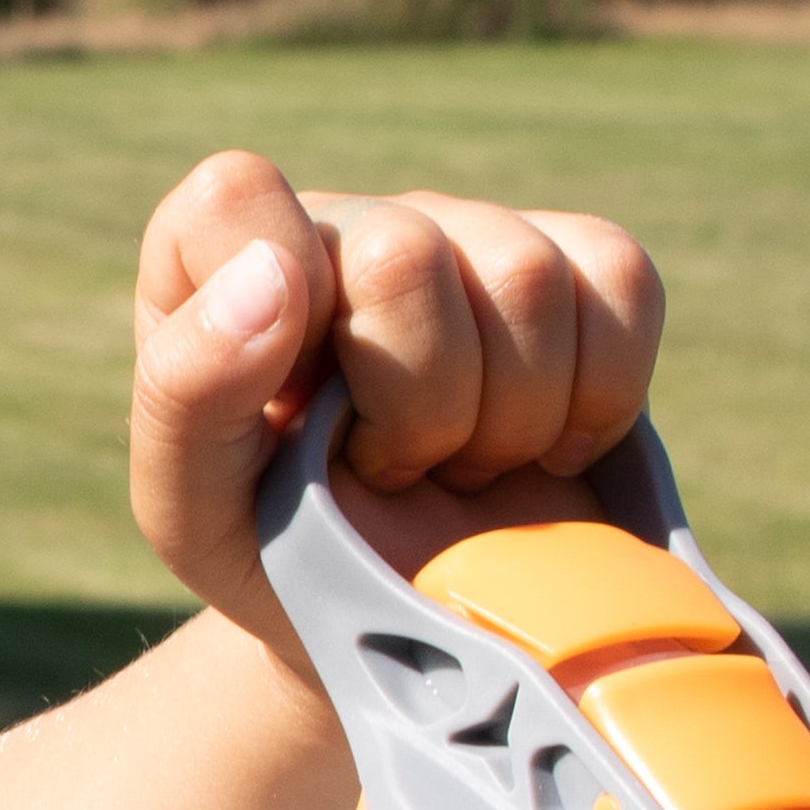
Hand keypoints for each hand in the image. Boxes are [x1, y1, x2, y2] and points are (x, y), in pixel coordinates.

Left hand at [128, 149, 663, 666]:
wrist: (400, 611)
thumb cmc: (274, 551)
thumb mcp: (191, 507)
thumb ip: (187, 391)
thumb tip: (271, 276)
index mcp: (218, 263)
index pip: (237, 198)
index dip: (278, 300)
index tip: (297, 404)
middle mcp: (346, 224)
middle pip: (408, 255)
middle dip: (415, 408)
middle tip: (389, 470)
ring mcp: (467, 229)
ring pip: (528, 277)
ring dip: (508, 419)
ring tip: (459, 467)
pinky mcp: (575, 258)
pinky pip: (622, 282)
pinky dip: (599, 395)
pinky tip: (545, 445)